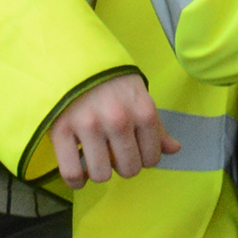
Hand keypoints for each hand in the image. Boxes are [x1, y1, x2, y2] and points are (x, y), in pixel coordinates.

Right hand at [47, 73, 177, 184]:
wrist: (75, 56)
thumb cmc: (112, 80)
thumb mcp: (140, 96)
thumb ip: (156, 126)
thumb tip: (174, 149)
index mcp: (143, 112)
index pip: (151, 159)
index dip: (143, 159)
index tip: (133, 151)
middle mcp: (118, 120)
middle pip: (128, 169)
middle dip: (123, 166)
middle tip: (113, 154)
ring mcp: (89, 126)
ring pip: (101, 174)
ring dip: (99, 172)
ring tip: (95, 160)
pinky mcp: (62, 130)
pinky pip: (72, 172)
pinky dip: (76, 181)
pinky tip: (79, 175)